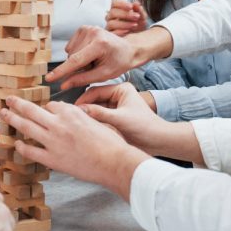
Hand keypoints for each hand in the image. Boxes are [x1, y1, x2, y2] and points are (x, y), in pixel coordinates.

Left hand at [0, 97, 149, 200]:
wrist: (114, 162)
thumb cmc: (111, 143)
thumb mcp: (97, 120)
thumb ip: (82, 116)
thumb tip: (75, 115)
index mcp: (71, 112)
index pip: (51, 105)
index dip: (46, 108)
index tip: (42, 110)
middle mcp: (59, 124)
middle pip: (31, 110)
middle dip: (17, 103)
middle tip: (8, 99)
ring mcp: (53, 141)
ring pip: (26, 127)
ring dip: (12, 119)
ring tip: (3, 114)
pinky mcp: (52, 159)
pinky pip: (30, 151)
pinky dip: (21, 147)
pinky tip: (16, 144)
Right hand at [45, 26, 136, 90]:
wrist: (128, 48)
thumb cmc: (119, 62)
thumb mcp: (104, 75)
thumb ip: (83, 79)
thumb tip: (64, 84)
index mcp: (99, 44)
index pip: (76, 60)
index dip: (61, 71)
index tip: (49, 78)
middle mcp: (92, 33)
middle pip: (72, 57)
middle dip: (79, 66)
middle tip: (94, 66)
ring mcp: (87, 28)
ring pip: (71, 53)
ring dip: (79, 60)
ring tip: (94, 59)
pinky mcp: (82, 28)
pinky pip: (71, 46)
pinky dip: (78, 52)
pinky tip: (90, 52)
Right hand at [75, 84, 197, 161]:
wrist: (159, 141)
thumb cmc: (146, 127)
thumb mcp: (119, 119)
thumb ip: (99, 113)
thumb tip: (79, 110)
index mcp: (121, 89)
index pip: (96, 90)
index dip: (83, 99)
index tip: (72, 108)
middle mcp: (119, 96)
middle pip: (95, 100)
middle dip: (84, 108)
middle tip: (71, 116)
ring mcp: (117, 108)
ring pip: (97, 110)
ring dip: (89, 116)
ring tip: (77, 123)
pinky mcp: (116, 119)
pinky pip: (101, 118)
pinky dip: (94, 123)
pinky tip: (87, 129)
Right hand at [105, 0, 147, 35]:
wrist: (140, 35)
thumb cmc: (138, 23)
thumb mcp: (142, 16)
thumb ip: (139, 9)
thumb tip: (136, 3)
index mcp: (117, 8)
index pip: (114, 3)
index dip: (122, 4)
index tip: (131, 7)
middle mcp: (111, 16)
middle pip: (113, 12)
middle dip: (125, 14)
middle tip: (137, 16)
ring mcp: (109, 26)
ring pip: (111, 23)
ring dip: (124, 24)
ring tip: (135, 25)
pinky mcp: (110, 35)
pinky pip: (112, 33)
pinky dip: (120, 32)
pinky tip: (128, 31)